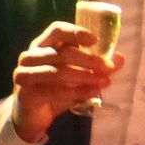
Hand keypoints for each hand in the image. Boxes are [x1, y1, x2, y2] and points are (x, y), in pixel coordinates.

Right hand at [10, 22, 120, 140]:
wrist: (35, 114)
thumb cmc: (57, 88)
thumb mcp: (79, 76)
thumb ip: (97, 66)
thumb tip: (120, 59)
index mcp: (44, 45)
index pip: (57, 30)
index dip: (76, 32)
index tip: (96, 40)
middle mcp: (31, 56)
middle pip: (62, 52)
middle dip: (89, 60)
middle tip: (109, 67)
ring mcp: (24, 73)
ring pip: (57, 72)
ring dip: (84, 76)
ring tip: (104, 82)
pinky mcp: (25, 92)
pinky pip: (51, 91)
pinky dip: (74, 92)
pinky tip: (91, 94)